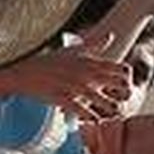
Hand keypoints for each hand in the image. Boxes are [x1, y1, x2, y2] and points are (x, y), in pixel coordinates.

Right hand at [10, 44, 131, 119]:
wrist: (26, 71)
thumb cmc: (51, 60)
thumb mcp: (75, 50)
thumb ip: (96, 43)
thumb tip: (111, 35)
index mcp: (92, 63)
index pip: (123, 71)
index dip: (128, 81)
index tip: (121, 88)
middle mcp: (88, 74)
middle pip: (122, 88)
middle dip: (123, 98)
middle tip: (117, 103)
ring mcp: (77, 88)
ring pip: (108, 105)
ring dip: (109, 112)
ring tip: (104, 115)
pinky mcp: (66, 100)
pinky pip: (87, 114)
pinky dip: (91, 119)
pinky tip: (88, 119)